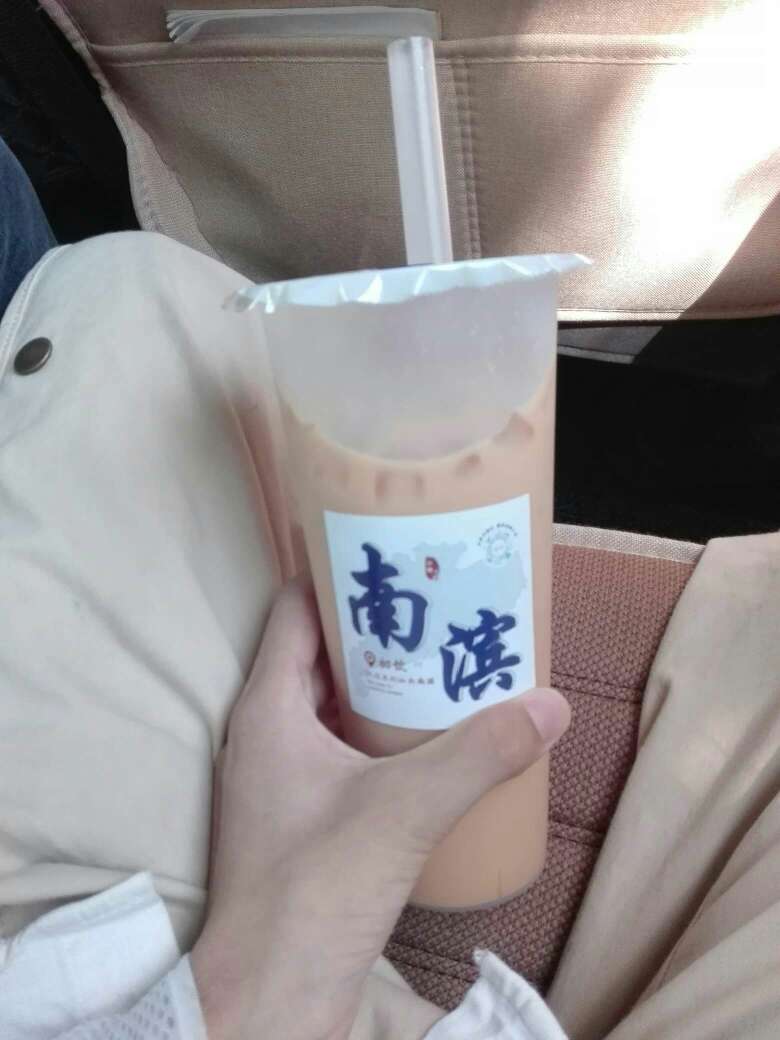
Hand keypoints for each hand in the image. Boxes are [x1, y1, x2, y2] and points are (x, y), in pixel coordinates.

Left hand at [191, 579, 569, 1039]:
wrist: (272, 993)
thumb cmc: (316, 890)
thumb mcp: (406, 810)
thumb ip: (479, 753)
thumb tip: (548, 704)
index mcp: (268, 707)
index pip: (298, 608)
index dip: (343, 575)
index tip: (400, 555)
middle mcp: (264, 731)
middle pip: (320, 651)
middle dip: (379, 627)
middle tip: (442, 605)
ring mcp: (277, 774)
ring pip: (329, 701)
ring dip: (380, 681)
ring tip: (443, 660)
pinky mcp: (296, 812)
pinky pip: (336, 744)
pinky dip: (375, 729)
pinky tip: (425, 737)